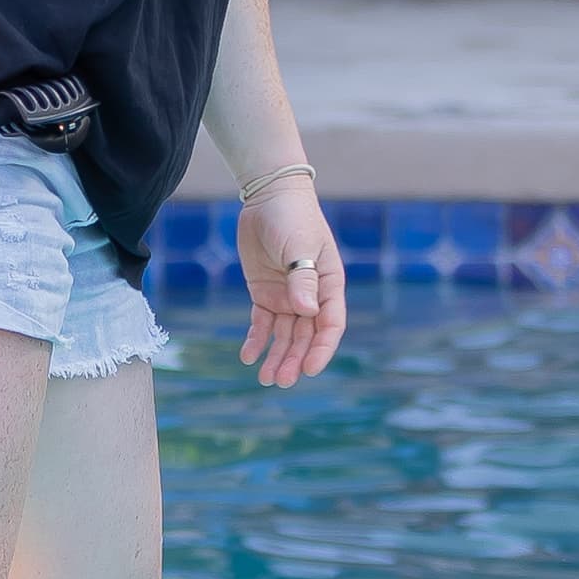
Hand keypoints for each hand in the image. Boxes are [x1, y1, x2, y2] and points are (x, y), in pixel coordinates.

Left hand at [236, 184, 345, 387]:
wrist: (268, 197)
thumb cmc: (293, 218)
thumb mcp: (300, 246)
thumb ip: (303, 278)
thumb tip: (307, 312)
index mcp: (330, 285)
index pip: (330, 324)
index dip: (322, 349)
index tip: (310, 369)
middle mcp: (311, 296)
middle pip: (305, 336)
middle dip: (294, 359)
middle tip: (281, 381)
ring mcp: (287, 296)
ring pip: (284, 335)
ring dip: (277, 356)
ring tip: (266, 379)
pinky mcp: (265, 293)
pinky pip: (262, 323)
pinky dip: (256, 340)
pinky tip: (247, 357)